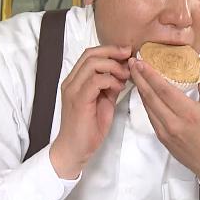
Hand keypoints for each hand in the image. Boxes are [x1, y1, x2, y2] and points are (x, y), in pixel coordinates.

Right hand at [49, 45, 130, 178]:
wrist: (75, 150)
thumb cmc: (88, 128)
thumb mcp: (103, 101)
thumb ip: (110, 85)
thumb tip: (123, 72)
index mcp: (75, 80)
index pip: (90, 54)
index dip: (109, 50)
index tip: (126, 52)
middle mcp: (71, 82)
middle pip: (91, 54)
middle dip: (113, 52)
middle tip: (129, 57)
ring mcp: (73, 90)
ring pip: (92, 64)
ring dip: (114, 66)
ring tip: (125, 76)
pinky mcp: (78, 100)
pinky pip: (95, 80)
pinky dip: (111, 80)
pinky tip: (119, 87)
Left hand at [129, 55, 199, 189]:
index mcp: (188, 112)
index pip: (163, 89)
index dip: (150, 74)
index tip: (141, 61)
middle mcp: (173, 122)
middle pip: (150, 96)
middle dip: (139, 78)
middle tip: (132, 63)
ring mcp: (165, 132)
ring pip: (148, 107)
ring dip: (140, 89)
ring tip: (135, 74)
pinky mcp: (162, 139)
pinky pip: (151, 117)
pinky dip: (146, 103)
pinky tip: (144, 93)